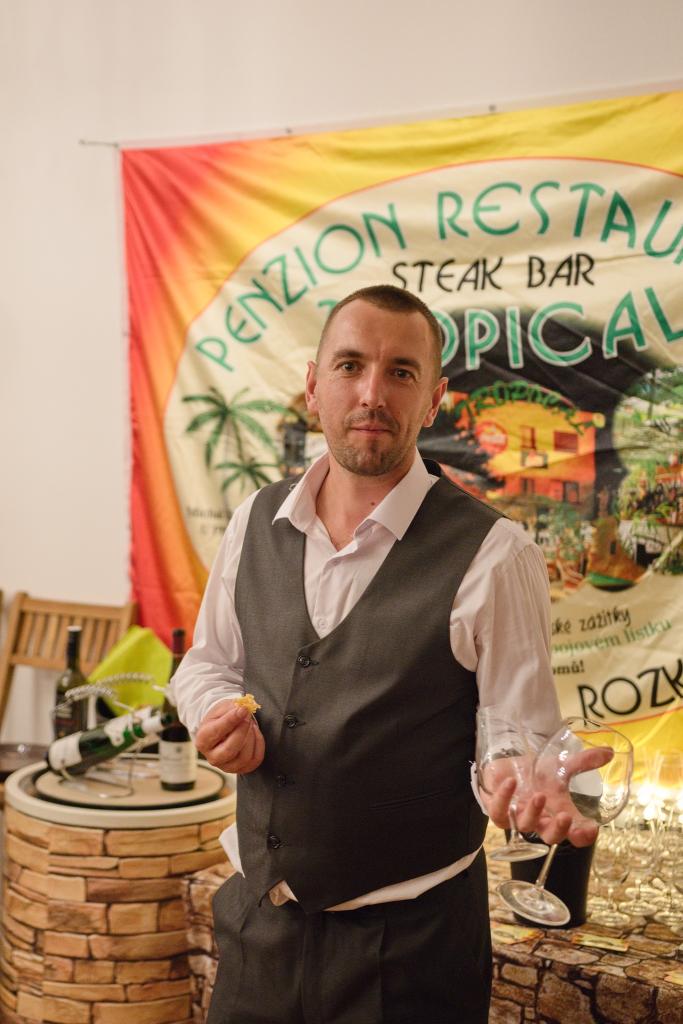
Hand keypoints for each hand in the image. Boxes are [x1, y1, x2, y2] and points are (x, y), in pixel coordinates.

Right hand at [195, 701, 264, 773]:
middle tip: (248, 718)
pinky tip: (254, 733)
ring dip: (251, 737)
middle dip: (242, 731)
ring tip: (250, 724)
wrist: (222, 730)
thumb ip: (231, 708)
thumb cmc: (221, 718)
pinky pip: (255, 759)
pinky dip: (259, 744)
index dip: (231, 720)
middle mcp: (212, 757)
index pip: (216, 732)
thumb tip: (243, 710)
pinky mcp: (241, 769)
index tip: (243, 709)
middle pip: (229, 750)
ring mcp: (227, 766)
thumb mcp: (221, 709)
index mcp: (203, 740)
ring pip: (244, 757)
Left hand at [480, 744, 612, 847]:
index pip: (574, 834)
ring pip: (524, 825)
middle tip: (565, 818)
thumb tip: (609, 752)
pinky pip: (499, 810)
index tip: (592, 829)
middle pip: (550, 837)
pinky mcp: (497, 809)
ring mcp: (517, 817)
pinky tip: (511, 783)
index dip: (583, 836)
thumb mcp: (560, 766)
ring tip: (540, 796)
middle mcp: (539, 821)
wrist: (507, 768)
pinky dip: (504, 797)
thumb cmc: (536, 774)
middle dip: (558, 830)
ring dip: (533, 812)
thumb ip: (583, 761)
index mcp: (557, 814)